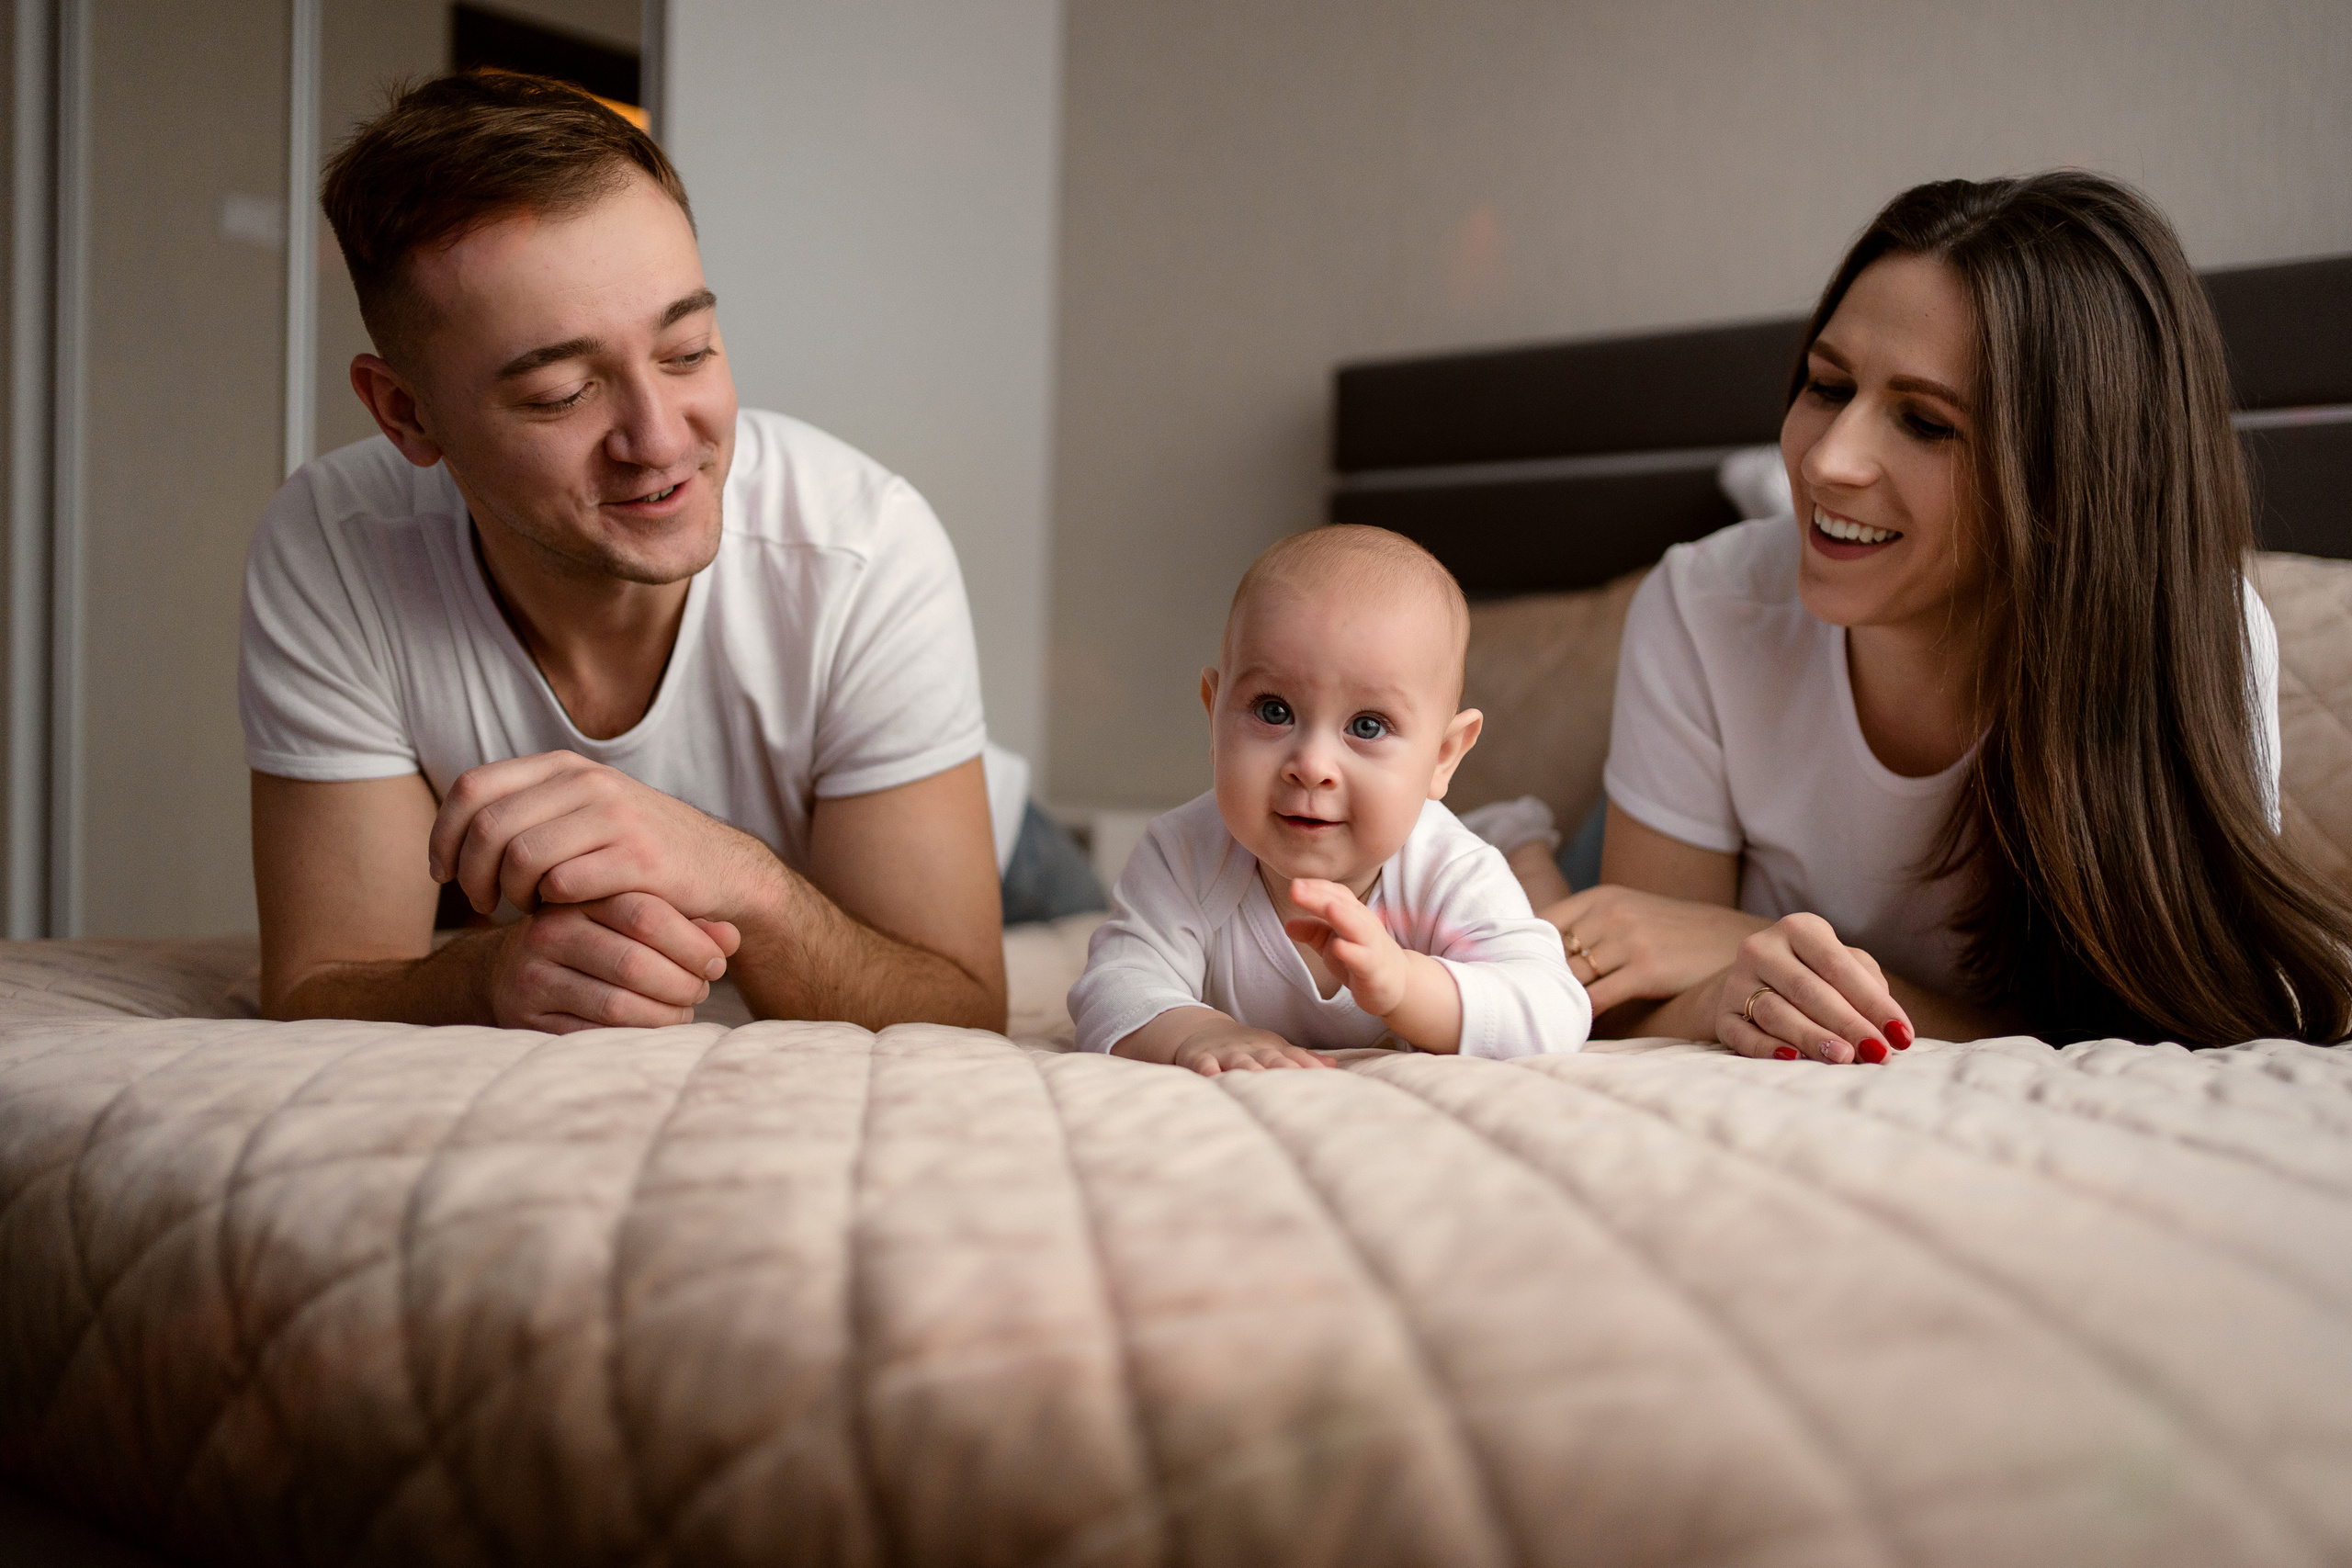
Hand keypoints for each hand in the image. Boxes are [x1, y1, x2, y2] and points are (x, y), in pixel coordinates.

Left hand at [429, 751, 771, 920]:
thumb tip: (451, 836)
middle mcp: (587, 781)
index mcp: (563, 767)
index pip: (472, 788)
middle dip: (471, 875)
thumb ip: (526, 811)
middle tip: (483, 904)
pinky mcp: (638, 858)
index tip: (444, 874)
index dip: (444, 835)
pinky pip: (563, 884)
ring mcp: (615, 816)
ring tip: (522, 910)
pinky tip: (560, 915)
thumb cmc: (637, 852)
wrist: (721, 870)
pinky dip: (550, 906)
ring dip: (509, 895)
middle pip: (488, 826)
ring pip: (520, 856)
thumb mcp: (580, 813)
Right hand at [489, 890, 741, 1032]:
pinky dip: (636, 1036)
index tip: (719, 962)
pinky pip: (595, 1035)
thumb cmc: (593, 940)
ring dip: (665, 1015)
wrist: (508, 970)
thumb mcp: (633, 920)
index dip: (693, 943)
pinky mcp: (526, 1018)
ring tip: (684, 1011)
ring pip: (618, 1004)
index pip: (646, 914)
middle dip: (683, 984)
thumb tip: (733, 937)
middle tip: (703, 990)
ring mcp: (533, 976)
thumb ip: (685, 923)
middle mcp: (549, 932)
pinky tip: (654, 1028)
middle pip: (635, 963)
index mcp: (580, 896)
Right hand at [1167, 1016, 1336, 1075]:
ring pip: (1240, 1062)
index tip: (1326, 1076)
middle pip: (1269, 1059)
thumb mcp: (1274, 1048)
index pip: (1292, 1057)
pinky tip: (1214, 1079)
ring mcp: (1226, 1053)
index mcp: (1270, 1048)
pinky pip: (1205, 1065)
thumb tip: (1334, 1066)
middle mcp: (1251, 1050)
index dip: (1308, 1066)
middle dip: (1284, 1069)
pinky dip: (1209, 1071)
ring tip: (1259, 1083)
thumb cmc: (1247, 1046)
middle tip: (1298, 1081)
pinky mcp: (1201, 1058)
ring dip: (1250, 1071)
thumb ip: (1302, 1059)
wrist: (1202, 1030)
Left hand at [1283, 878, 1410, 1014]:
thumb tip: (1288, 924)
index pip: (1335, 894)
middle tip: (1296, 888)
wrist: (1397, 983)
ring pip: (1358, 928)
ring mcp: (1371, 946)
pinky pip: (1364, 959)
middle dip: (1320, 896)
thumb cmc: (1361, 956)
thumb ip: (1313, 932)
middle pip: (1343, 905)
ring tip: (1326, 907)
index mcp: (1353, 914)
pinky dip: (1351, 952)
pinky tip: (1337, 947)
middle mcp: (1364, 925)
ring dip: (1343, 916)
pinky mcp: (1374, 969)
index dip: (1316, 887)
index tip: (1295, 883)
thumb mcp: (1333, 943)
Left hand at [1542, 884, 1768, 1014]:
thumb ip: (1587, 925)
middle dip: (1539, 980)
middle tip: (1522, 1003)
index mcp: (1600, 897)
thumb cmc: (1669, 931)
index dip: (1525, 951)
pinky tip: (1575, 1024)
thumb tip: (1538, 952)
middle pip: (1553, 954)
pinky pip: (1597, 998)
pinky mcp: (1646, 970)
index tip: (1512, 972)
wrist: (1727, 939)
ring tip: (1545, 1016)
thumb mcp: (1627, 911)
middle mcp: (1611, 914)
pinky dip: (1582, 1014)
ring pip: (1572, 977)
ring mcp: (1629, 941)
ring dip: (1558, 999)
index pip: (1542, 923)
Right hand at [1716, 913, 1914, 1063]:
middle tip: (1876, 1053)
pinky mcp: (1722, 1014)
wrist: (1756, 983)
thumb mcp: (1843, 966)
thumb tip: (1887, 1024)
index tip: (1901, 1034)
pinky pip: (1742, 1034)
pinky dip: (1766, 1048)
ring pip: (1776, 1011)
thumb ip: (1867, 984)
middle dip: (1847, 1023)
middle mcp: (1762, 948)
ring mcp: (1737, 980)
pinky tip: (1792, 1059)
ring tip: (1844, 1058)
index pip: (1838, 966)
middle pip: (1807, 989)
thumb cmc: (1816, 975)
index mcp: (1798, 929)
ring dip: (1812, 1036)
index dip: (1872, 1001)